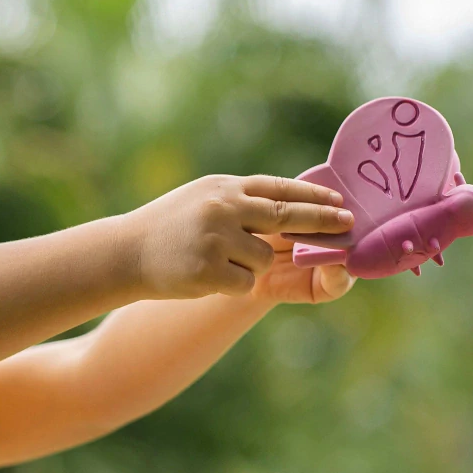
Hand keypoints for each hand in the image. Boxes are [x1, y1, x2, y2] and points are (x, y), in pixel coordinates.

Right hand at [121, 174, 353, 299]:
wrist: (124, 253)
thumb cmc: (167, 227)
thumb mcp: (202, 198)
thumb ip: (240, 199)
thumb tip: (286, 205)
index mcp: (225, 188)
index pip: (279, 190)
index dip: (313, 197)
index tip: (340, 203)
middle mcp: (223, 208)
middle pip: (287, 217)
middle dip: (321, 223)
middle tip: (348, 225)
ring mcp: (216, 238)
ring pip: (264, 259)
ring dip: (249, 266)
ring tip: (213, 260)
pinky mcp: (210, 269)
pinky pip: (245, 283)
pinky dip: (231, 284)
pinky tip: (205, 277)